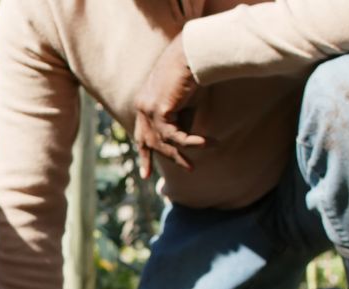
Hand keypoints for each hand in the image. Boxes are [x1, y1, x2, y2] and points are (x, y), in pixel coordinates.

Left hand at [134, 33, 204, 178]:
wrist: (194, 52)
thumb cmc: (193, 73)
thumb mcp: (185, 102)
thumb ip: (181, 120)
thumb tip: (183, 142)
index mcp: (144, 103)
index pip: (141, 133)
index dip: (144, 153)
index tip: (146, 174)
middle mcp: (142, 106)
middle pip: (147, 141)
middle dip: (157, 159)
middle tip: (167, 174)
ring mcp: (148, 108)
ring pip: (161, 142)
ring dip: (179, 156)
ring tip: (193, 167)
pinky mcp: (159, 109)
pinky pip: (174, 136)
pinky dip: (191, 143)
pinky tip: (207, 144)